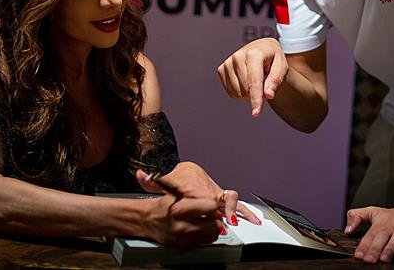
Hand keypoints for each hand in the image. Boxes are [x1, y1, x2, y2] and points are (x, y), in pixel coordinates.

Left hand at [137, 162, 260, 226]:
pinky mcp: (222, 196)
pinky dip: (244, 211)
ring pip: (230, 199)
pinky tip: (253, 220)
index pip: (201, 192)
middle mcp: (208, 186)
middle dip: (222, 210)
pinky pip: (235, 203)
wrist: (187, 171)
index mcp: (194, 183)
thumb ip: (151, 181)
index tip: (205, 212)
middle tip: (225, 222)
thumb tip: (141, 176)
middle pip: (216, 198)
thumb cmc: (176, 179)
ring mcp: (216, 191)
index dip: (203, 204)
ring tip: (243, 222)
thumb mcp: (162, 181)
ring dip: (236, 210)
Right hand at [139, 187, 222, 248]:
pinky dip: (205, 236)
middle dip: (216, 219)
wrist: (147, 220)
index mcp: (179, 209)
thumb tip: (216, 204)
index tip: (213, 205)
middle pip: (214, 225)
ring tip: (206, 221)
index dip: (214, 205)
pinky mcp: (183, 247)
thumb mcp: (177, 194)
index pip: (210, 207)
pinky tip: (199, 229)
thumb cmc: (162, 206)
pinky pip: (203, 243)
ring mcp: (182, 238)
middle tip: (212, 215)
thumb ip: (197, 198)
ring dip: (212, 229)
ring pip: (211, 236)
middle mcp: (181, 226)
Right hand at [217, 37, 287, 116]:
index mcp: (254, 53)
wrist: (262, 49)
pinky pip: (231, 92)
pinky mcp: (222, 69)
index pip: (254, 81)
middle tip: (266, 85)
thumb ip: (275, 80)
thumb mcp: (282, 67)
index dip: (256, 99)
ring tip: (257, 82)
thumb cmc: (273, 59)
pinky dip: (241, 93)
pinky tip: (246, 82)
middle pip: (246, 90)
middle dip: (258, 94)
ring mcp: (228, 63)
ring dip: (249, 94)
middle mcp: (238, 56)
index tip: (256, 113)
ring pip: (238, 93)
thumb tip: (268, 94)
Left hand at [344, 204, 393, 262]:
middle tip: (369, 260)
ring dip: (393, 247)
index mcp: (382, 222)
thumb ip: (357, 217)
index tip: (358, 256)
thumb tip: (347, 230)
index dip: (364, 245)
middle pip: (384, 235)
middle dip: (376, 248)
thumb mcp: (373, 212)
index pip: (371, 234)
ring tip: (385, 258)